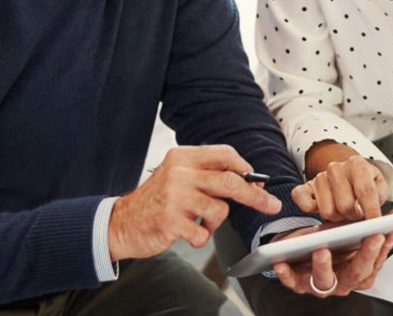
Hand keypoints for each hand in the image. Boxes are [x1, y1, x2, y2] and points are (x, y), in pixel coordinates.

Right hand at [108, 145, 280, 260]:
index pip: (225, 155)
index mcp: (183, 157)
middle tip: (271, 205)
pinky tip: (187, 233)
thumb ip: (207, 174)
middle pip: (231, 182)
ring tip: (198, 222)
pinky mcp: (171, 221)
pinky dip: (200, 237)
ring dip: (214, 222)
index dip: (246, 168)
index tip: (258, 181)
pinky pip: (203, 233)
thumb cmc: (156, 201)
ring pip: (220, 210)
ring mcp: (175, 196)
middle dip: (256, 196)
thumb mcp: (178, 176)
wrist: (122, 223)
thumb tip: (248, 179)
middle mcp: (179, 173)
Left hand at [272, 201, 392, 296]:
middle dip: (364, 256)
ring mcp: (321, 283)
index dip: (382, 249)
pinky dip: (288, 274)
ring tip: (322, 249)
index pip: (375, 262)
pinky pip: (293, 282)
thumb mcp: (359, 227)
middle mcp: (343, 281)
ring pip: (325, 281)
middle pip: (357, 273)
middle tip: (369, 238)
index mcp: (360, 270)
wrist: (303, 246)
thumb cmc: (334, 239)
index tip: (386, 232)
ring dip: (324, 267)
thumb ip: (387, 220)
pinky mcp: (298, 282)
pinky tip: (283, 262)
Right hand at [292, 154, 387, 221]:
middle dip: (354, 216)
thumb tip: (370, 212)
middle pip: (346, 206)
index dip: (371, 212)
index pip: (366, 192)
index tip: (374, 224)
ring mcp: (319, 177)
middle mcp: (336, 168)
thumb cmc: (363, 181)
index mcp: (357, 164)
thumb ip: (379, 197)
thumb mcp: (379, 185)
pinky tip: (322, 208)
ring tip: (344, 211)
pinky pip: (302, 202)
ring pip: (327, 211)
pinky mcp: (305, 187)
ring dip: (337, 217)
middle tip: (357, 215)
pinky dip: (310, 209)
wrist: (345, 172)